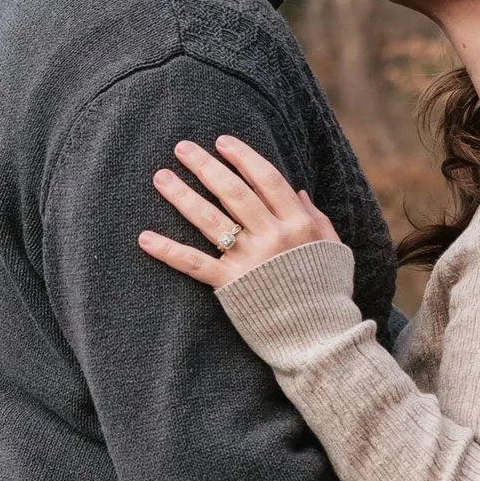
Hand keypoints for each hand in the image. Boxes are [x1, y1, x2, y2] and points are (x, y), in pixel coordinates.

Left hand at [140, 135, 343, 291]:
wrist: (320, 338)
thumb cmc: (328, 294)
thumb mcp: (333, 250)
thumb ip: (317, 218)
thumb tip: (298, 192)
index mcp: (298, 225)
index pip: (267, 180)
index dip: (243, 157)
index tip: (222, 142)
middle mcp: (273, 237)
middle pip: (234, 192)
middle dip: (206, 166)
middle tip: (182, 147)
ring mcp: (250, 261)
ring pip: (210, 220)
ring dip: (182, 196)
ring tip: (161, 177)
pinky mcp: (230, 286)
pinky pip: (195, 264)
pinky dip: (169, 252)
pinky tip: (146, 238)